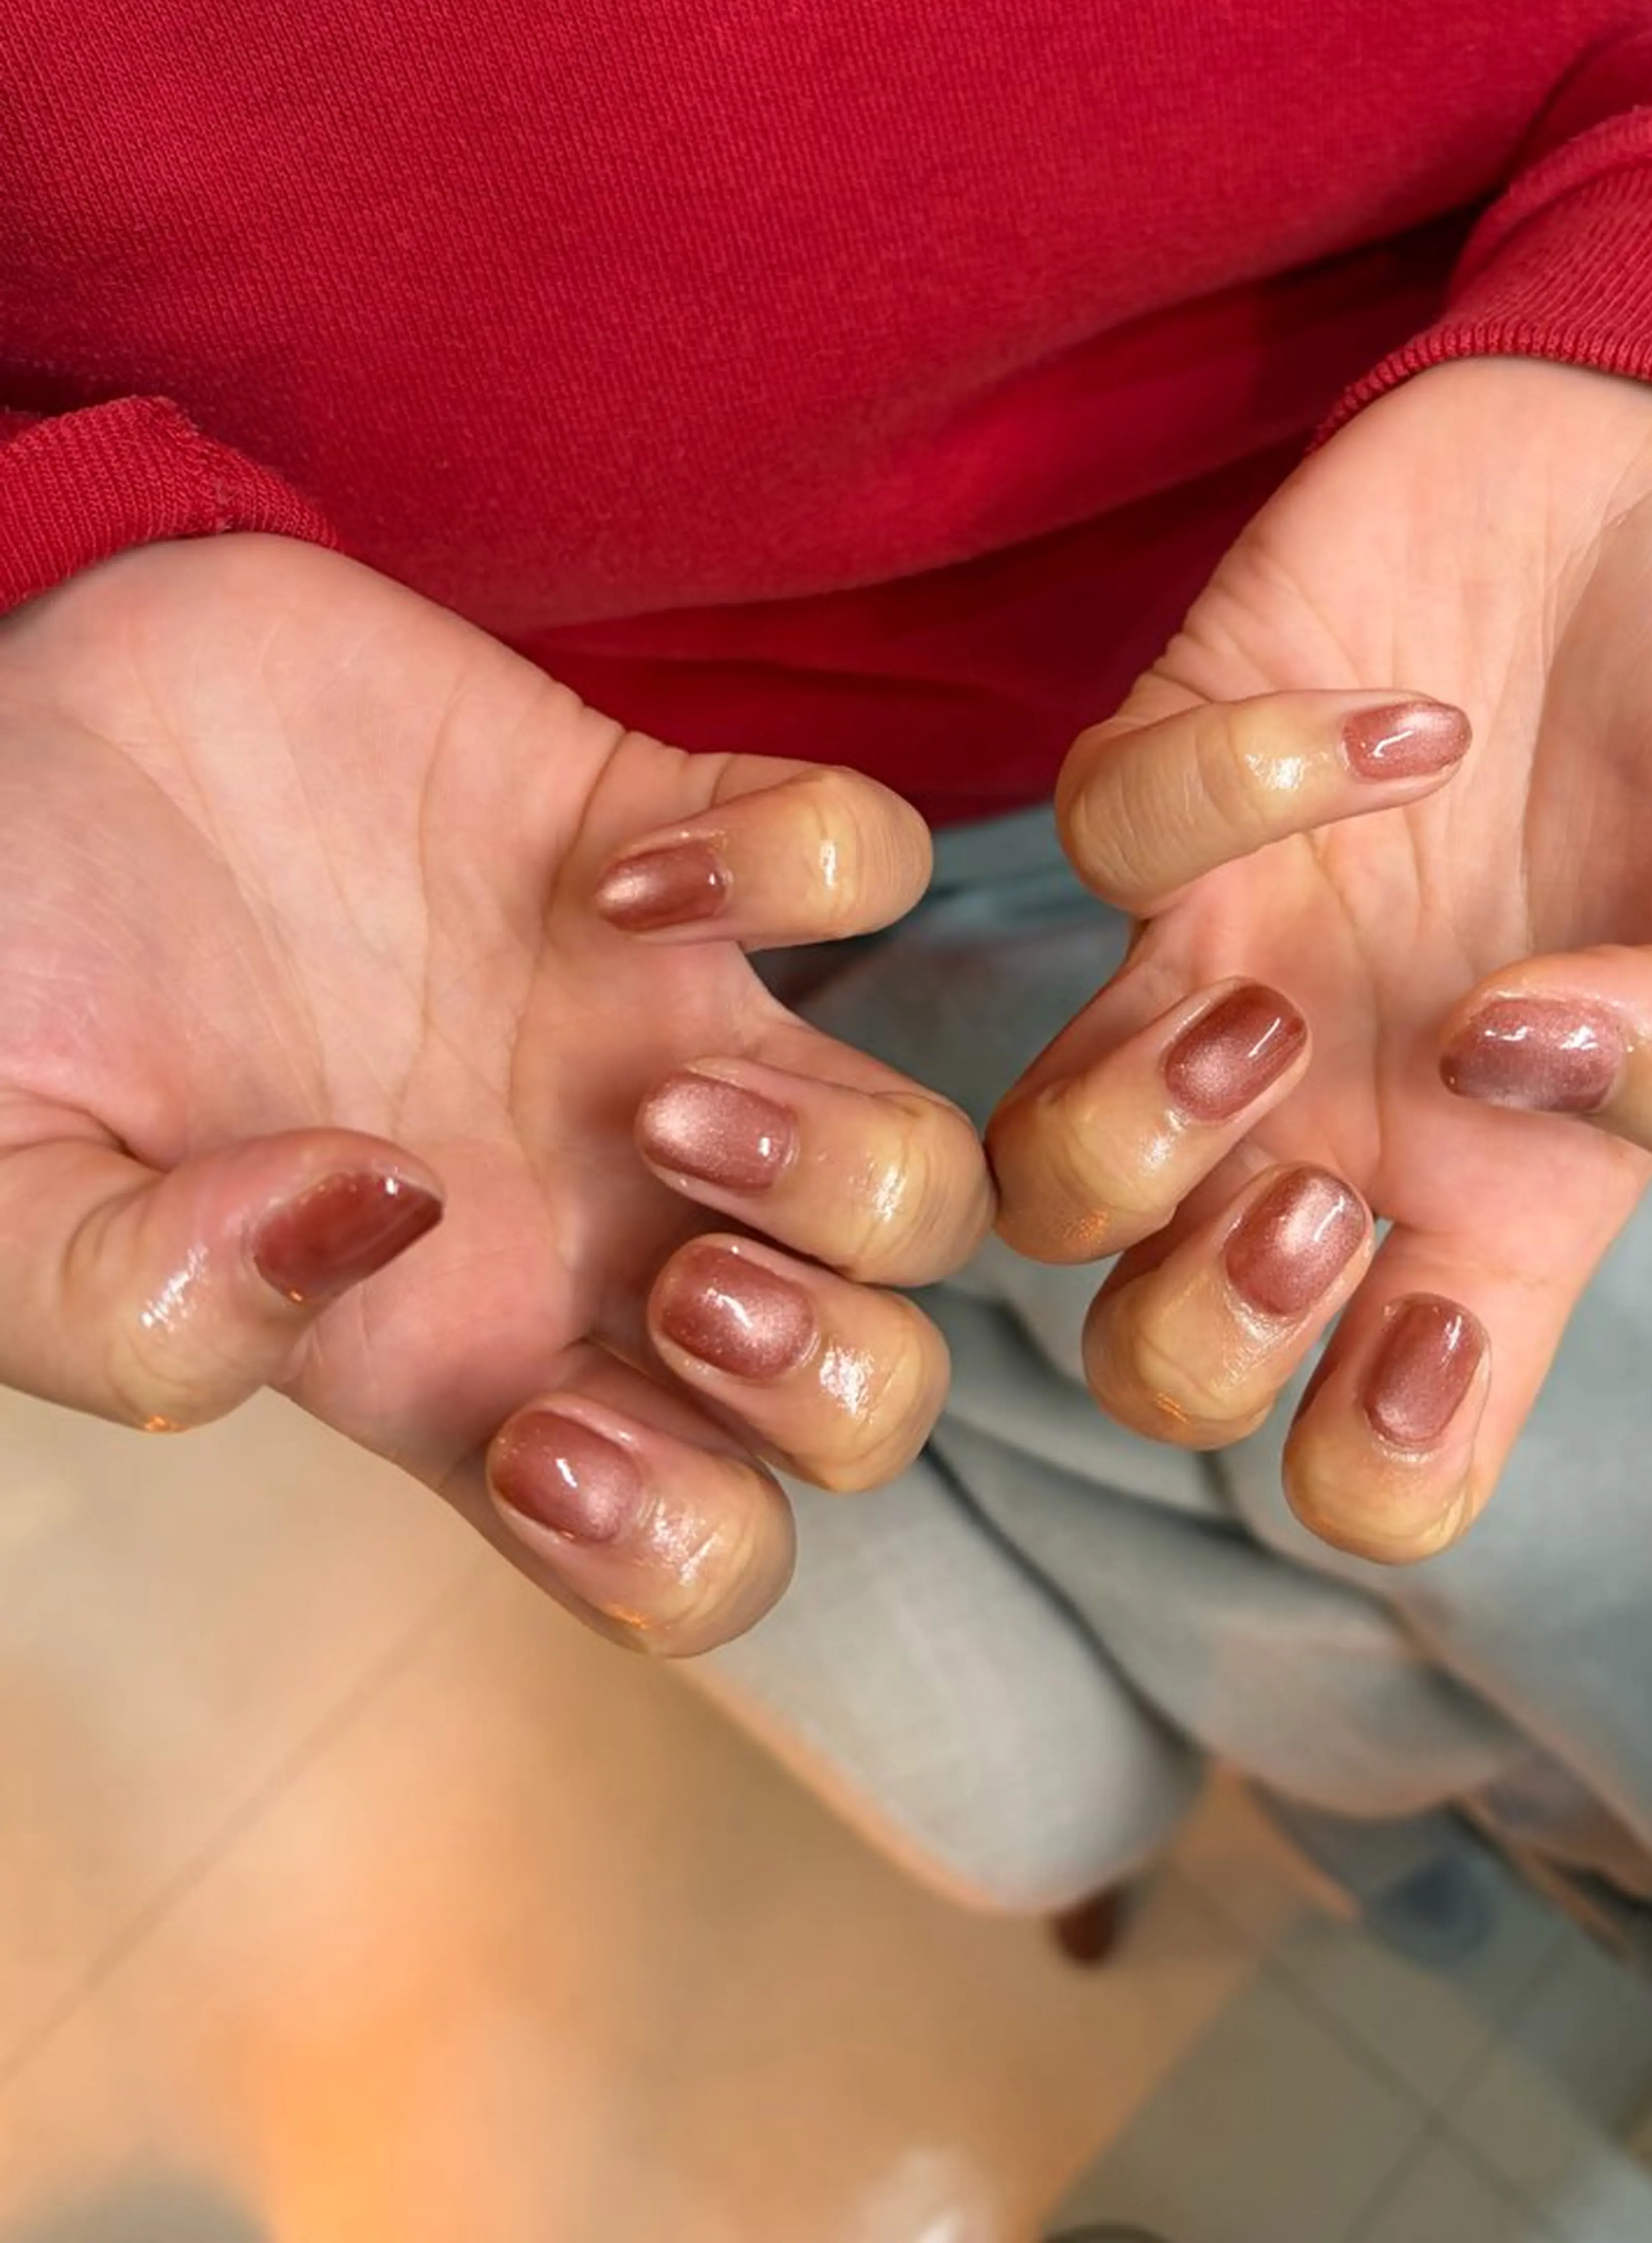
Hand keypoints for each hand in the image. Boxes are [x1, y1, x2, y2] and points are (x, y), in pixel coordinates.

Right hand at [0, 536, 989, 1647]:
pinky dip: (805, 866)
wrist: (0, 734)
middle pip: (875, 1385)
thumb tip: (368, 1225)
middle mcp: (598, 1214)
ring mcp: (652, 1024)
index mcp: (461, 1355)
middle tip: (677, 1280)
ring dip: (856, 1167)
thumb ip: (134, 1301)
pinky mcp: (656, 820)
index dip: (684, 1547)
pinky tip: (621, 875)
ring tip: (660, 1092)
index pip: (703, 1545)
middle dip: (833, 1374)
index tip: (535, 1444)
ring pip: (929, 1171)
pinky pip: (873, 855)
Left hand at [989, 360, 1651, 1559]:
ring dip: (1124, 1130)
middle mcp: (1351, 1109)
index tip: (1427, 1331)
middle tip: (1322, 1192)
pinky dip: (1228, 789)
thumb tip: (1516, 1074)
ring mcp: (1244, 955)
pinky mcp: (1178, 785)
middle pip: (1151, 1355)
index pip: (1375, 1453)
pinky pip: (1100, 839)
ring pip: (1044, 1167)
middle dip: (1191, 1333)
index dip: (1366, 1464)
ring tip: (1278, 1011)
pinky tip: (1406, 721)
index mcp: (1515, 1195)